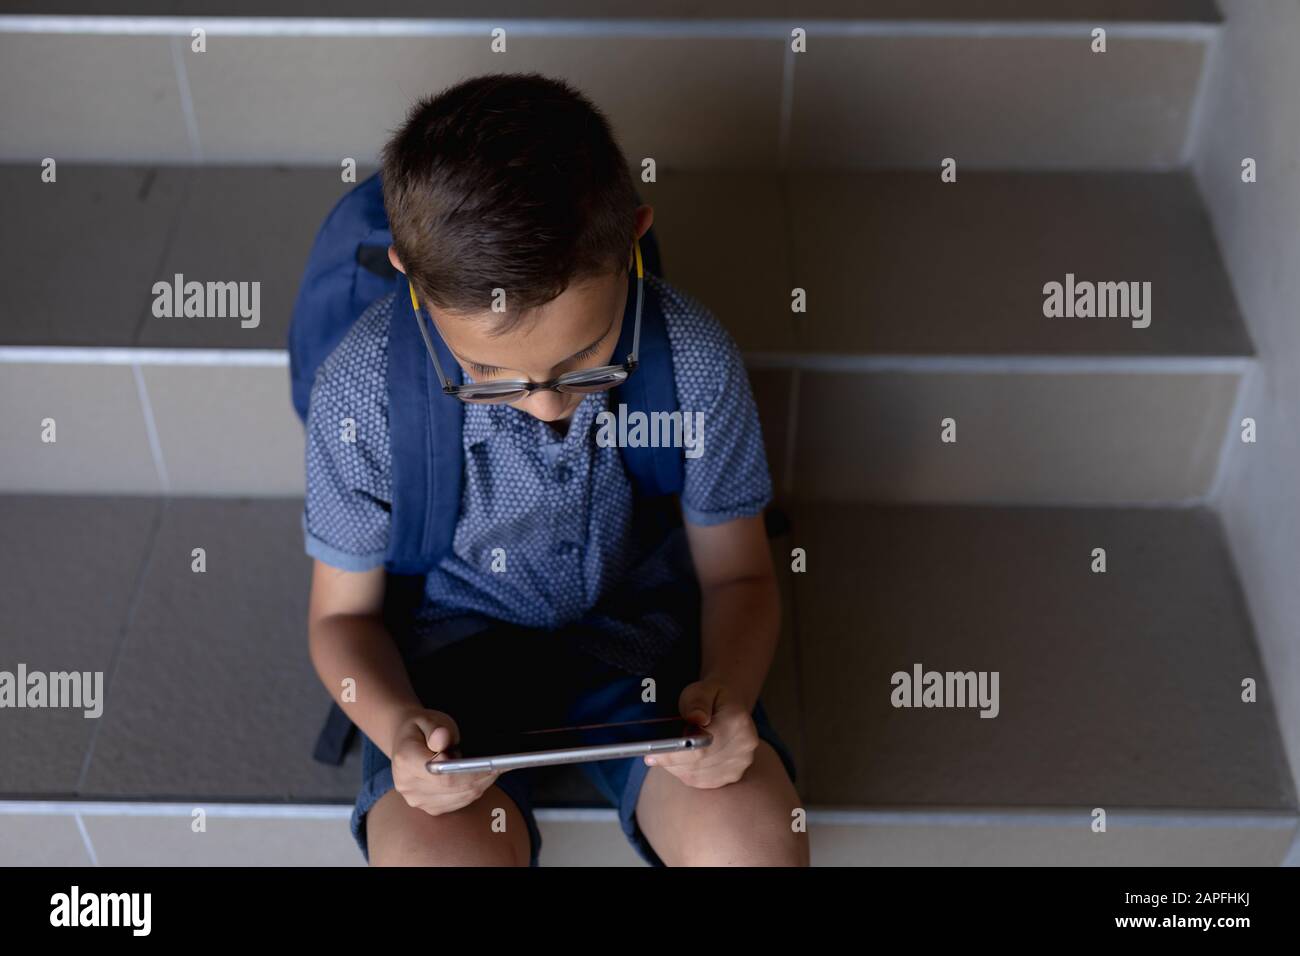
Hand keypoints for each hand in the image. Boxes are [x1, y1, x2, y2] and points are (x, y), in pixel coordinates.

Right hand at [390, 709, 499, 815]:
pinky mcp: (430, 807)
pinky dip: (474, 790)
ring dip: (481, 784)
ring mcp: (418, 799)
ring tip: (497, 769)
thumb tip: (442, 739)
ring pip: (459, 797)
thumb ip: (437, 730)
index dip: (466, 772)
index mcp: (405, 760)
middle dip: (480, 776)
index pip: (441, 775)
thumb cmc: (422, 728)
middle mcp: (408, 785)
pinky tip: (486, 777)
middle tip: (502, 764)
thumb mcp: (429, 719)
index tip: (487, 762)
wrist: (406, 742)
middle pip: (454, 788)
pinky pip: (458, 803)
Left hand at [643, 680, 757, 788]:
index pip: (702, 747)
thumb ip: (697, 702)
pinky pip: (703, 781)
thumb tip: (696, 718)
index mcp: (737, 721)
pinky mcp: (734, 774)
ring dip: (677, 768)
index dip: (675, 754)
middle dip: (672, 762)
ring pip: (699, 776)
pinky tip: (678, 762)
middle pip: (699, 764)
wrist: (730, 706)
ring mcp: (741, 762)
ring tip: (663, 757)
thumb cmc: (710, 697)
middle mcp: (744, 745)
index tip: (652, 755)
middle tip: (651, 756)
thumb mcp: (700, 690)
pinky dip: (687, 774)